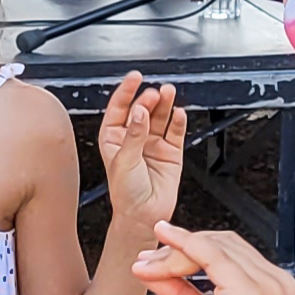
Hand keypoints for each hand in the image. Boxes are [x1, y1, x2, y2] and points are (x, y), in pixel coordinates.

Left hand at [99, 72, 185, 228]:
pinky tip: (179, 113)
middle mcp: (134, 138)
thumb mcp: (123, 161)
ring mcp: (153, 144)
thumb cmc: (125, 193)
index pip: (120, 108)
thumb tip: (139, 112)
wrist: (143, 216)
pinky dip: (178, 122)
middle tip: (155, 93)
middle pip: (142, 109)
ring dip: (165, 104)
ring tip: (169, 93)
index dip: (127, 91)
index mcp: (114, 138)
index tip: (135, 77)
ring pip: (160, 117)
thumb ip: (134, 134)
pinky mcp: (171, 152)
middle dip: (148, 99)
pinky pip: (176, 132)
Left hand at [132, 222, 294, 294]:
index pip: (228, 250)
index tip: (159, 252)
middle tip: (147, 258)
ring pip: (213, 246)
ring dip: (174, 250)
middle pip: (221, 242)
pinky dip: (181, 253)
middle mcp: (273, 281)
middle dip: (179, 245)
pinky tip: (158, 262)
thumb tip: (159, 275)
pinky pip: (211, 258)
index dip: (190, 246)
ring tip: (146, 263)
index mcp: (270, 287)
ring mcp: (265, 285)